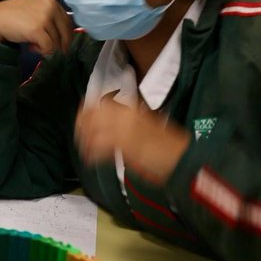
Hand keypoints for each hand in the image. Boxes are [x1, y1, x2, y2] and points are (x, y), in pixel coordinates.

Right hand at [0, 0, 72, 56]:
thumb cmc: (13, 17)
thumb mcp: (35, 11)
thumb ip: (49, 18)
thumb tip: (64, 36)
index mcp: (51, 1)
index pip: (68, 23)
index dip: (65, 36)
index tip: (57, 44)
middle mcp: (50, 7)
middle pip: (66, 33)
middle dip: (59, 44)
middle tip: (46, 48)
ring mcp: (44, 17)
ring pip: (57, 42)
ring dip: (46, 47)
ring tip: (33, 44)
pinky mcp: (38, 29)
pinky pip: (48, 48)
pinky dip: (41, 51)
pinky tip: (31, 47)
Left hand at [75, 98, 191, 184]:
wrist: (180, 157)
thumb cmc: (166, 142)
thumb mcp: (145, 123)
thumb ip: (126, 119)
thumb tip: (109, 119)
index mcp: (131, 108)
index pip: (101, 101)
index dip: (87, 108)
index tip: (81, 116)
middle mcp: (125, 115)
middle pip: (92, 114)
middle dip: (82, 124)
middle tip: (79, 134)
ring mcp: (125, 129)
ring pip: (93, 130)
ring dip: (85, 140)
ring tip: (84, 149)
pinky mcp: (125, 146)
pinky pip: (100, 148)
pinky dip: (92, 154)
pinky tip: (89, 159)